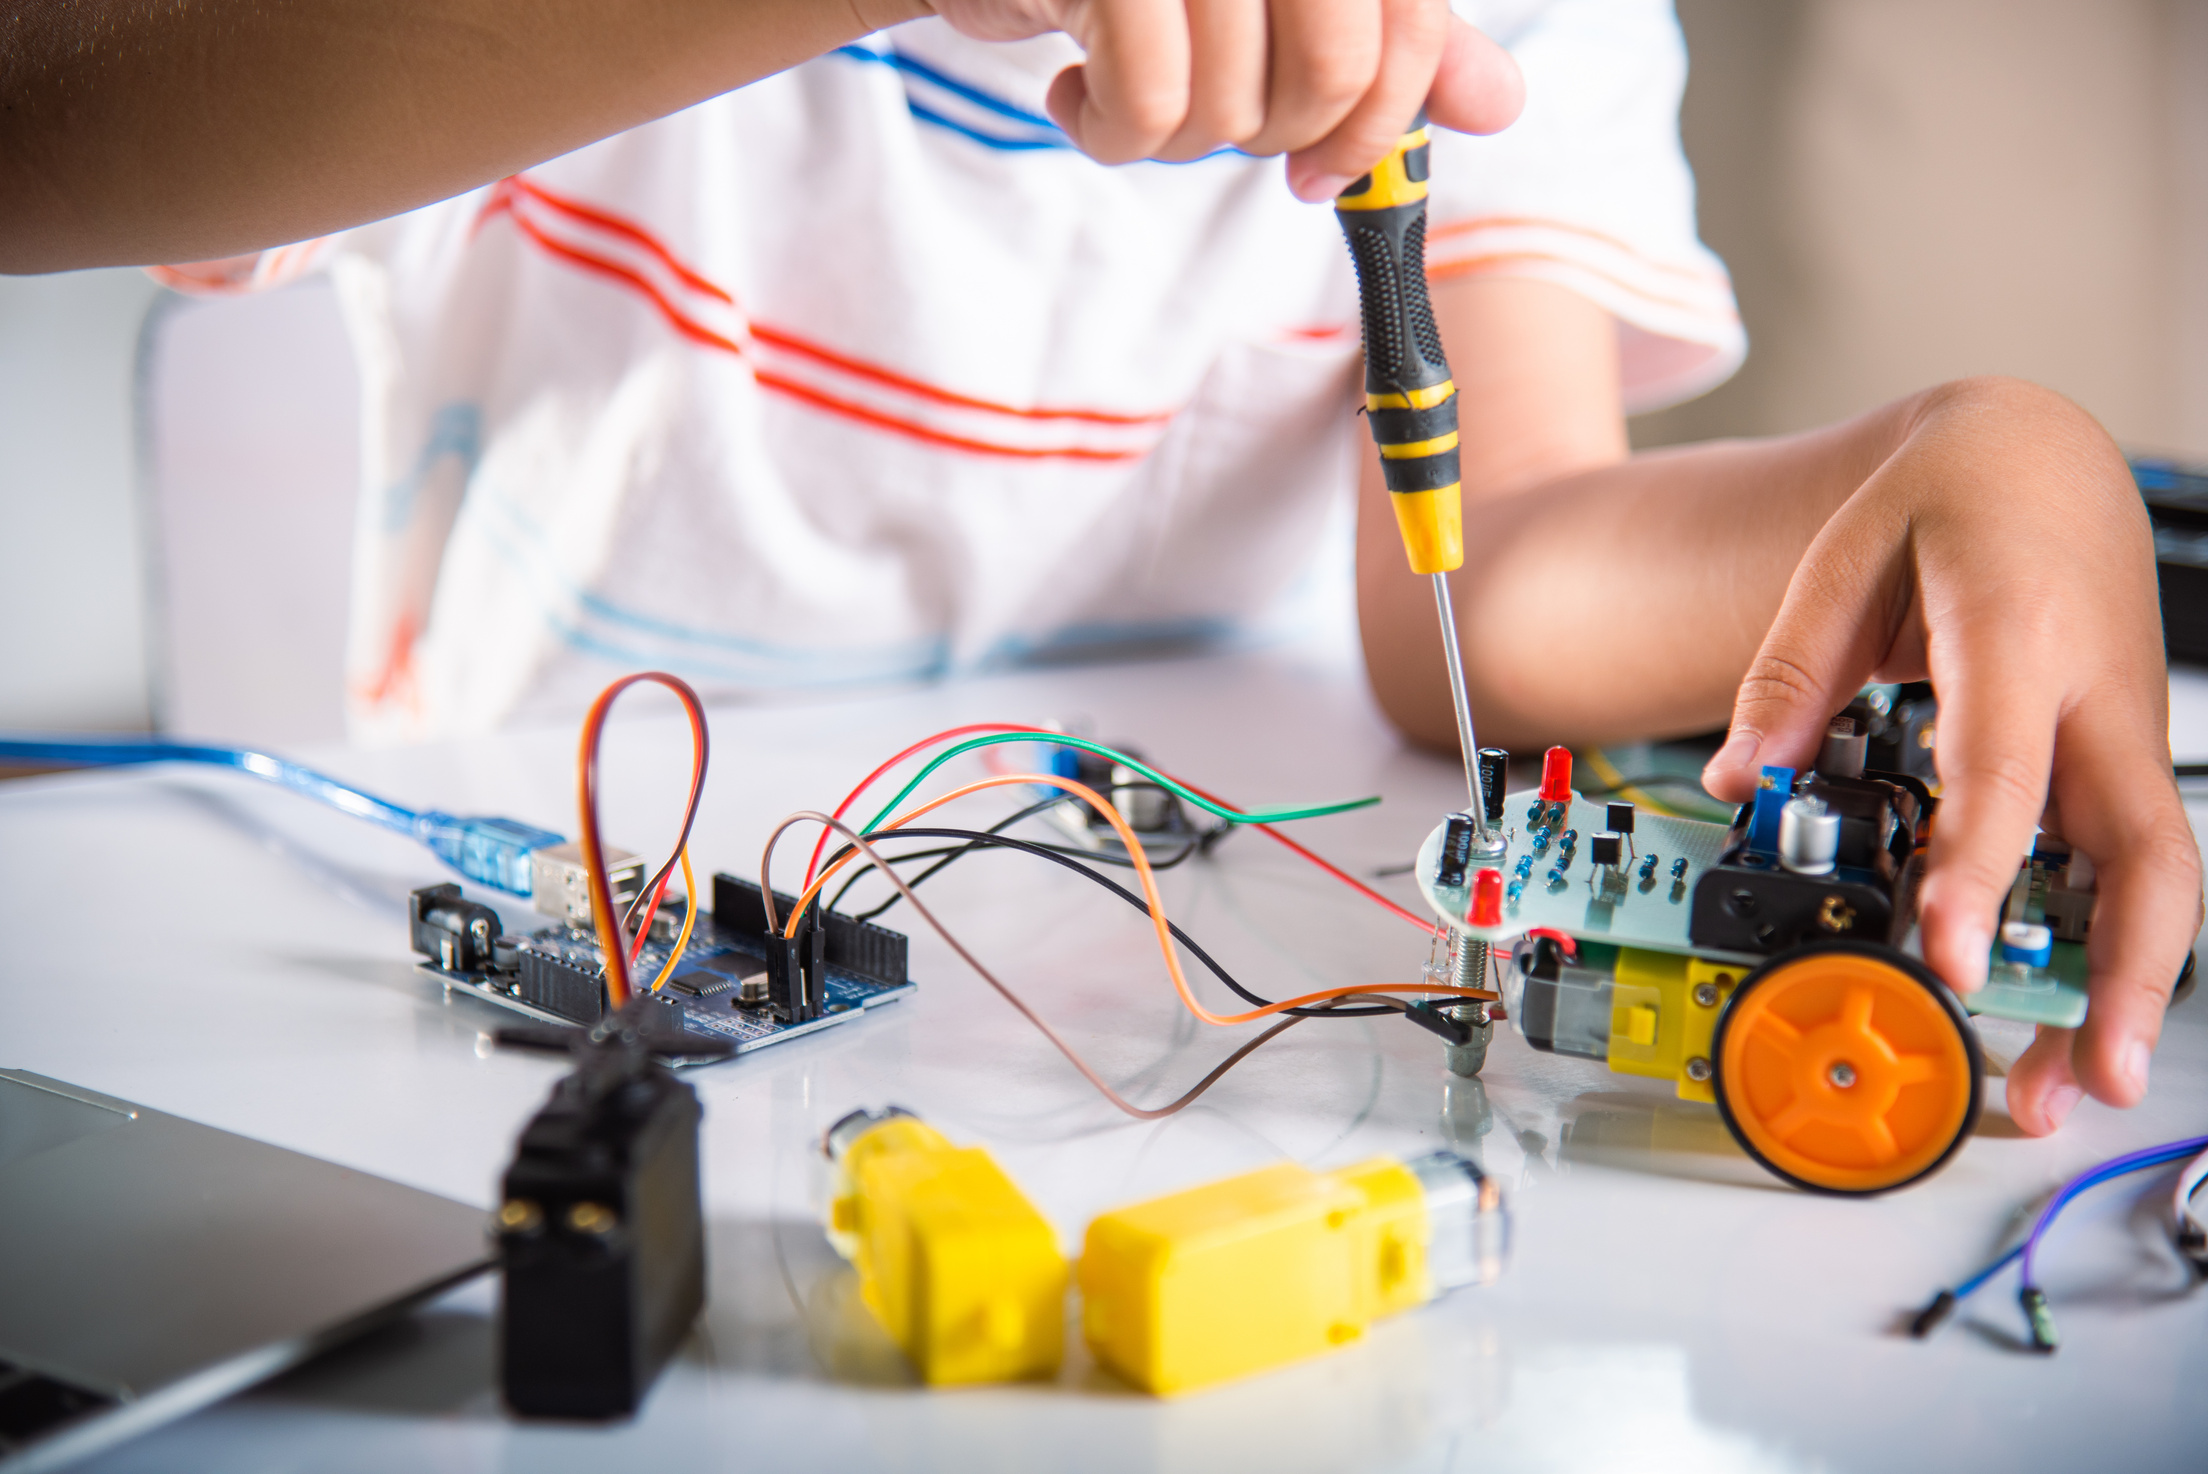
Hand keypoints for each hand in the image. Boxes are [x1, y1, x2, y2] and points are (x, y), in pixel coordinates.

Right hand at [932, 0, 1523, 195]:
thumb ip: (1387, 40)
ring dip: (1174, 139)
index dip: (1378, 122)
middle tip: (1212, 125)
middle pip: (1331, 73)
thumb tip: (1500, 103)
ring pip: (1234, 103)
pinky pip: (1149, 104)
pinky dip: (1111, 133)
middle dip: (1274, 137)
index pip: (1406, 26)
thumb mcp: (1269, 2)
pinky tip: (1078, 92)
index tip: (1323, 177)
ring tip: (1127, 90)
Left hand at [1700, 376, 2202, 1134]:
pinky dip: (2105, 941)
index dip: (1982, 873)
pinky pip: (2125, 862)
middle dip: (2122, 973)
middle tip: (2081, 1076)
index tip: (1956, 958)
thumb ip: (1790, 675)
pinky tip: (2063, 1008)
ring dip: (2125, 981)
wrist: (2039, 458)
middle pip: (2142, 852)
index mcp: (2019, 632)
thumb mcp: (1844, 560)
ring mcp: (2120, 735)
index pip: (2003, 771)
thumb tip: (1741, 780)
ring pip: (2154, 874)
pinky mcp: (2117, 760)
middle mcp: (2095, 697)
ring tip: (2070, 1080)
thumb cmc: (1947, 499)